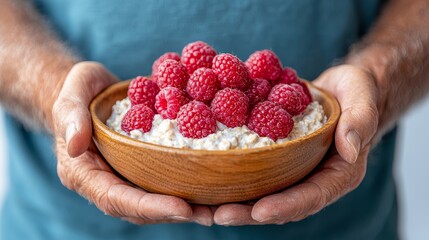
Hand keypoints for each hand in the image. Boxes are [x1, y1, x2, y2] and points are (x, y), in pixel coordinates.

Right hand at [52, 62, 212, 225]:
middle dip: (174, 213)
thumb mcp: (70, 95)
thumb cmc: (78, 91)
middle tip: (209, 214)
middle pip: (139, 208)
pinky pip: (162, 180)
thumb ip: (70, 117)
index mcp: (84, 173)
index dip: (149, 206)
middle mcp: (106, 181)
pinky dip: (185, 185)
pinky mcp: (141, 166)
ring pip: (154, 199)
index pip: (115, 198)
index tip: (181, 207)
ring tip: (217, 208)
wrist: (91, 91)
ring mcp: (125, 176)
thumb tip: (75, 146)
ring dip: (185, 207)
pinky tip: (211, 184)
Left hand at [213, 65, 378, 224]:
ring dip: (235, 202)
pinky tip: (207, 177)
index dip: (286, 206)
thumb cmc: (356, 90)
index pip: (312, 196)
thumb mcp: (362, 96)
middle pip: (281, 202)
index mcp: (338, 172)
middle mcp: (313, 177)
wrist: (339, 88)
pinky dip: (232, 177)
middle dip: (250, 212)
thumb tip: (351, 150)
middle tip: (220, 215)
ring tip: (204, 207)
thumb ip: (361, 120)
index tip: (258, 212)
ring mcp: (293, 170)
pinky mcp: (277, 158)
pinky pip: (254, 171)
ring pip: (263, 192)